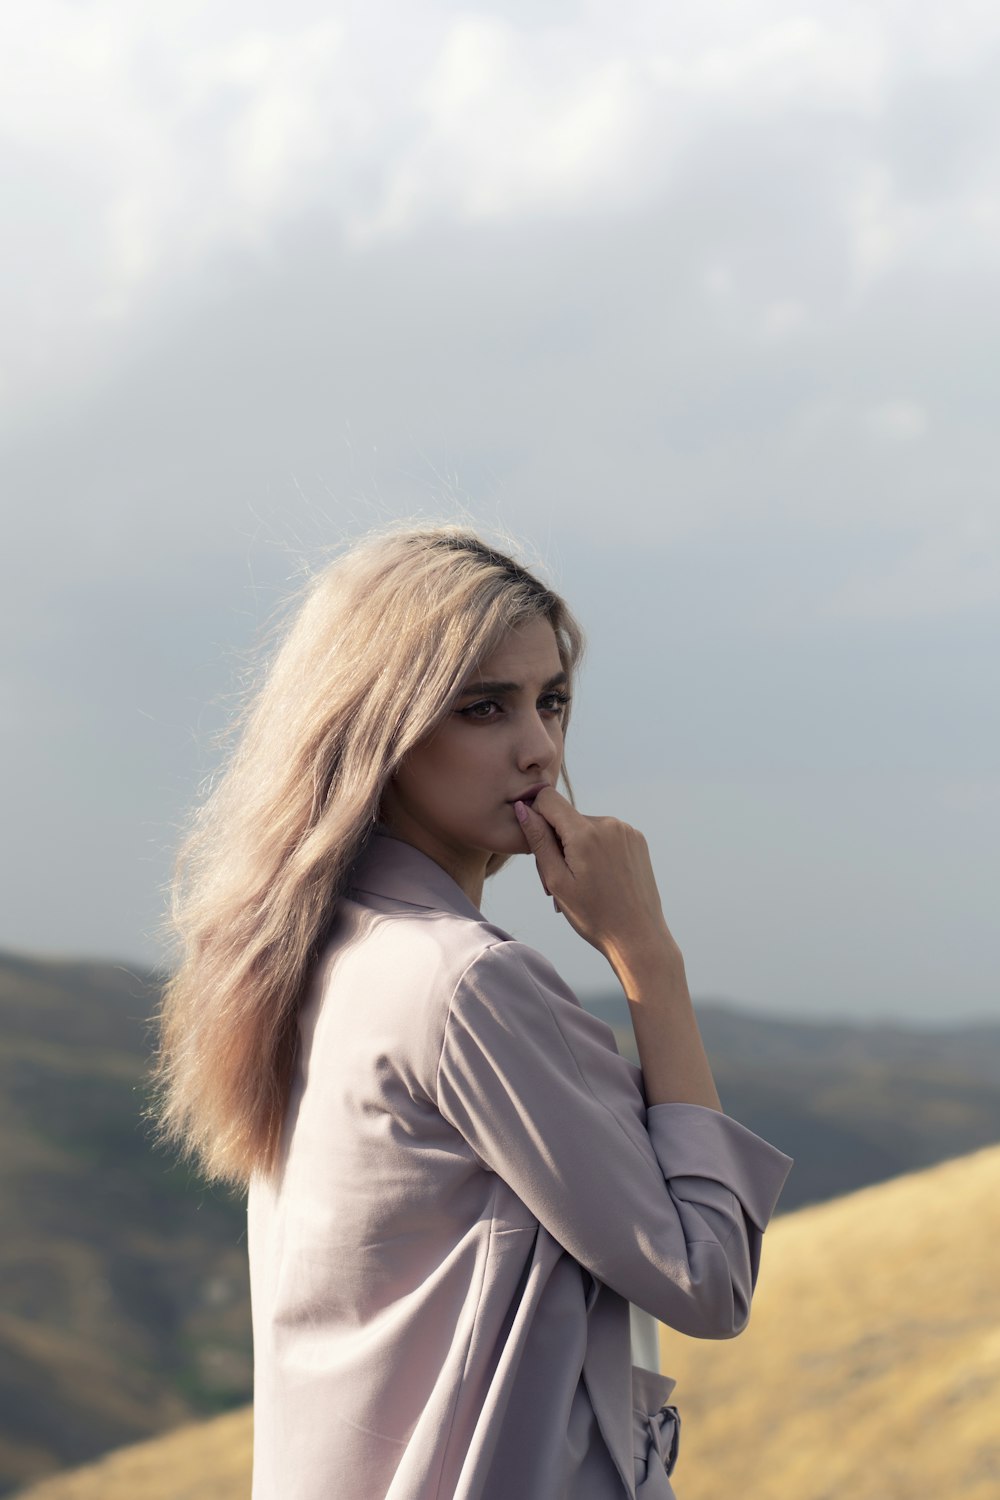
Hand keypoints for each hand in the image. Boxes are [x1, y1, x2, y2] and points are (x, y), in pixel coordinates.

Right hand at [513, 787, 679, 966]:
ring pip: (586, 827)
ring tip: (582, 883)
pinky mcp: (637, 839)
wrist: (637, 936)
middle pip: (567, 817)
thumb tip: (523, 808)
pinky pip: (606, 834)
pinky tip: (600, 878)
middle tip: (560, 880)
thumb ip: (538, 840)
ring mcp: (626, 830)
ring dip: (577, 847)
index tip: (538, 844)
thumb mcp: (556, 880)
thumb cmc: (593, 915)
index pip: (548, 799)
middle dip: (557, 841)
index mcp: (585, 833)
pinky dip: (596, 849)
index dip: (536, 816)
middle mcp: (609, 823)